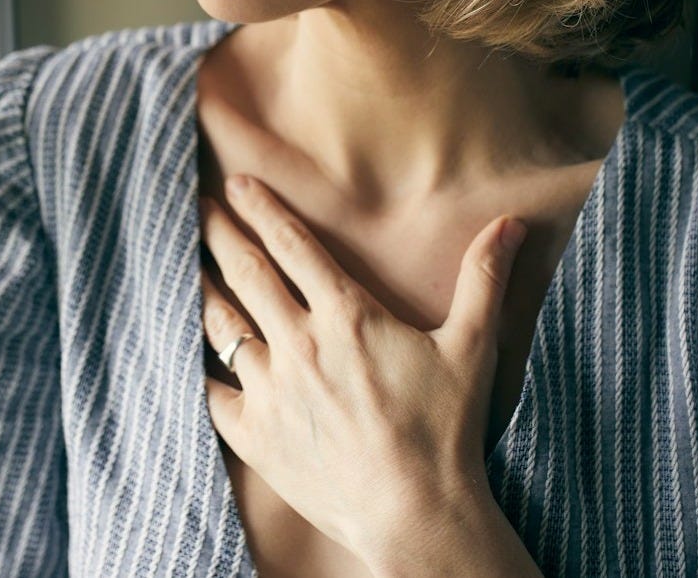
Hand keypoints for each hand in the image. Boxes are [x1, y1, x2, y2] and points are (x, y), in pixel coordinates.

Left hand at [199, 171, 528, 572]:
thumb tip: (511, 222)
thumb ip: (484, 278)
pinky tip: (188, 351)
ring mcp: (273, 390)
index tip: (238, 182)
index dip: (263, 208)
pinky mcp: (256, 435)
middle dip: (221, 232)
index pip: (293, 244)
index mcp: (346, 314)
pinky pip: (213, 392)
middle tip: (199, 206)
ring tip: (186, 263)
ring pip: (224, 325)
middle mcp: (300, 343)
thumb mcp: (472, 346)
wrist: (416, 515)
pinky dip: (200, 366)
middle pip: (247, 272)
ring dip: (203, 288)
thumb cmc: (445, 430)